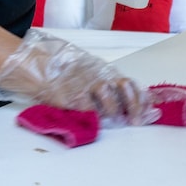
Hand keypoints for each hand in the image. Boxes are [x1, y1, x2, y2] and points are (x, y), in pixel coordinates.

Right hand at [0, 29, 155, 125]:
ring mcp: (81, 84)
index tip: (150, 111)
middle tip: (134, 122)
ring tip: (114, 121)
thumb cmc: (62, 71)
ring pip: (106, 97)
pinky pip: (85, 107)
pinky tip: (94, 121)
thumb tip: (130, 100)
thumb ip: (105, 85)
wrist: (34, 64)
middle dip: (133, 106)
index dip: (141, 98)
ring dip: (113, 112)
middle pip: (123, 88)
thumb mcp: (88, 72)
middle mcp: (95, 75)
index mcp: (102, 70)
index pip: (128, 83)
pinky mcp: (67, 95)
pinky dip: (91, 116)